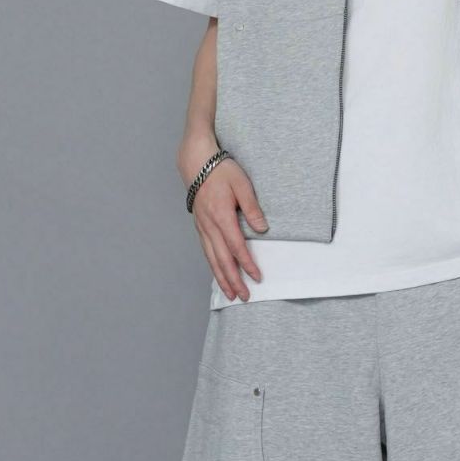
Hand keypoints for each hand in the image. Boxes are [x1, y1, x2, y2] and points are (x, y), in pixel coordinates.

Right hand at [188, 156, 267, 301]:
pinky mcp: (200, 227)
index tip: (257, 277)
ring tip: (231, 295)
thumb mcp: (242, 184)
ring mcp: (202, 228)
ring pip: (212, 259)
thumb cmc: (222, 171)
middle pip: (222, 259)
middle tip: (244, 296)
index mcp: (221, 216)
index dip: (247, 264)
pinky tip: (219, 275)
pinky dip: (213, 267)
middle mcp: (209, 226)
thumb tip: (263, 229)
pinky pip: (207, 252)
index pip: (236, 246)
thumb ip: (252, 207)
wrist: (197, 163)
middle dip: (234, 280)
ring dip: (222, 278)